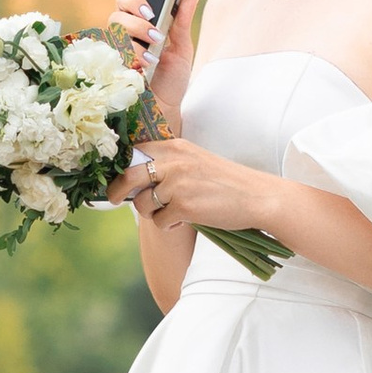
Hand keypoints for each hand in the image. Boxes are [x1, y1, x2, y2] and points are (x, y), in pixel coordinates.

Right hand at [111, 0, 195, 116]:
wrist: (165, 109)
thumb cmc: (171, 79)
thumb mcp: (181, 49)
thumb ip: (182, 22)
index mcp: (139, 25)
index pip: (126, 1)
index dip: (133, 0)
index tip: (149, 12)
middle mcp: (123, 36)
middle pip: (117, 15)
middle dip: (137, 24)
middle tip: (155, 35)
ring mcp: (114, 52)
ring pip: (113, 34)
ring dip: (136, 43)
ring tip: (153, 58)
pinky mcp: (109, 69)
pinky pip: (111, 56)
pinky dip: (129, 60)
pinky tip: (142, 68)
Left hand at [112, 129, 257, 233]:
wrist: (256, 197)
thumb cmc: (226, 182)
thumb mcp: (195, 161)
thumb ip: (169, 164)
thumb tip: (136, 179)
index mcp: (176, 146)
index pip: (135, 152)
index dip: (121, 168)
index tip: (116, 179)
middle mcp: (173, 162)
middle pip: (128, 176)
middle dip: (116, 191)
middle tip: (114, 199)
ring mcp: (177, 184)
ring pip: (142, 203)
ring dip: (152, 213)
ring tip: (171, 213)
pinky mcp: (183, 206)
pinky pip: (159, 221)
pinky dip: (167, 226)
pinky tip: (184, 221)